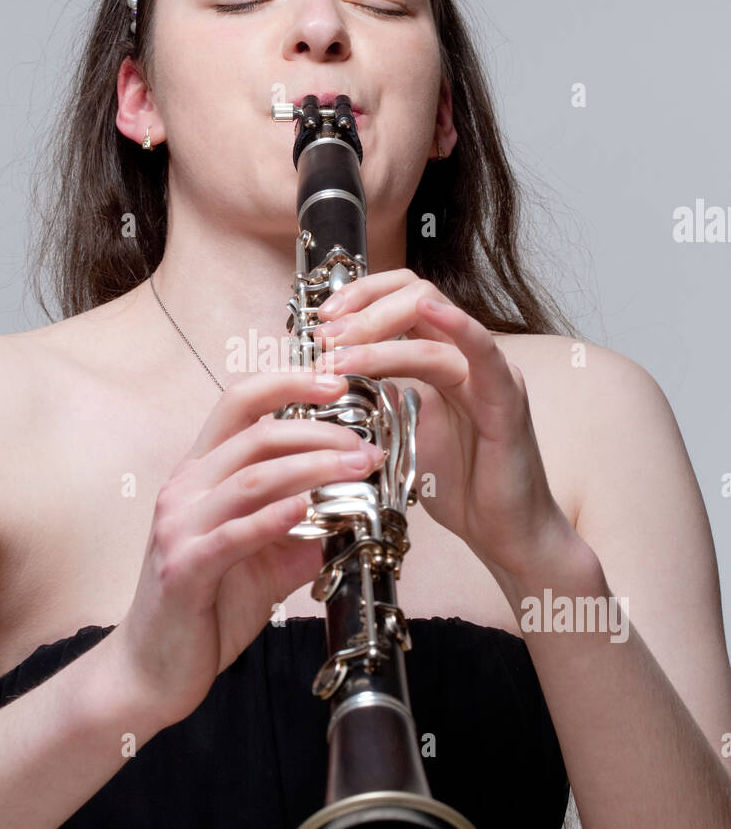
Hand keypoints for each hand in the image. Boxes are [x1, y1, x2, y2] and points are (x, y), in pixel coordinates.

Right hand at [117, 368, 384, 724]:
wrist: (153, 670)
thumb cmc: (204, 609)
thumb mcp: (263, 561)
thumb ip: (303, 533)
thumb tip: (360, 514)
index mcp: (199, 474)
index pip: (238, 403)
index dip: (288, 382)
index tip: (337, 381)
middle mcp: (184, 489)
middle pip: (254, 435)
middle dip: (318, 432)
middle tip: (366, 446)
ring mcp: (178, 527)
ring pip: (250, 478)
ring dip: (311, 468)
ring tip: (357, 469)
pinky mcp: (184, 569)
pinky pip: (232, 533)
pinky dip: (273, 517)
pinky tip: (307, 508)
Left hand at [312, 268, 572, 579]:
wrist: (504, 534)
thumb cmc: (460, 486)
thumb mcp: (403, 432)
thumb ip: (381, 398)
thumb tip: (338, 374)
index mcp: (444, 358)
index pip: (403, 297)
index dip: (361, 296)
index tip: (322, 319)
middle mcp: (468, 356)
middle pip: (416, 294)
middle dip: (362, 308)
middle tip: (324, 337)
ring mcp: (490, 373)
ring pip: (434, 323)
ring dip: (378, 333)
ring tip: (339, 355)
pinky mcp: (506, 400)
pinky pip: (483, 352)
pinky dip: (457, 325)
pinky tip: (429, 313)